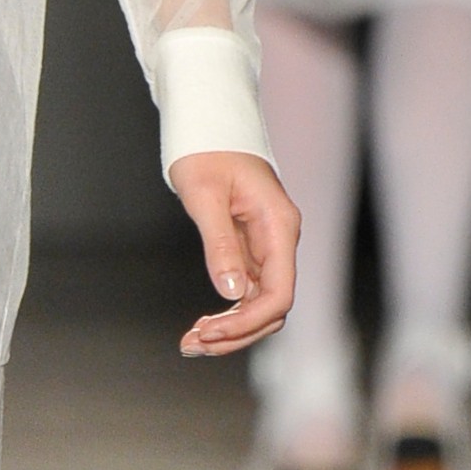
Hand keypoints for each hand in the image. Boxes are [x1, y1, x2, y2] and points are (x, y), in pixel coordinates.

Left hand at [169, 150, 298, 356]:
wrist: (206, 125)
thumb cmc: (205, 151)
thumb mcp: (205, 196)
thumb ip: (220, 244)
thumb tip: (231, 292)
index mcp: (278, 227)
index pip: (279, 294)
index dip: (247, 321)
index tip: (210, 332)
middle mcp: (279, 241)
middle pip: (272, 308)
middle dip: (237, 333)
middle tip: (192, 345)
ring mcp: (266, 247)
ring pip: (259, 305)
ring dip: (231, 329)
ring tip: (191, 343)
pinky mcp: (251, 249)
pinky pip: (246, 292)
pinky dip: (226, 313)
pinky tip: (201, 325)